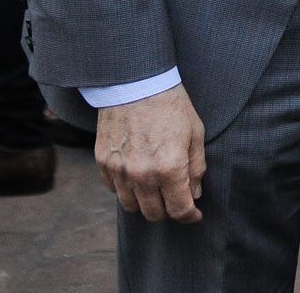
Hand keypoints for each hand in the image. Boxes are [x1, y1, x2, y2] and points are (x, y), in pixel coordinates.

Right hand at [94, 84, 204, 223]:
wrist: (136, 82)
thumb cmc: (171, 105)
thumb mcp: (195, 133)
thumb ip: (196, 167)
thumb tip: (195, 193)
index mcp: (169, 168)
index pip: (179, 209)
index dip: (190, 216)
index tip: (194, 214)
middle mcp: (142, 175)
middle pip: (154, 214)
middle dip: (169, 211)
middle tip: (176, 199)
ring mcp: (120, 170)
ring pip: (132, 206)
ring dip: (146, 203)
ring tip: (156, 189)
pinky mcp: (104, 162)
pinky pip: (115, 190)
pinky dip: (127, 189)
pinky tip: (137, 176)